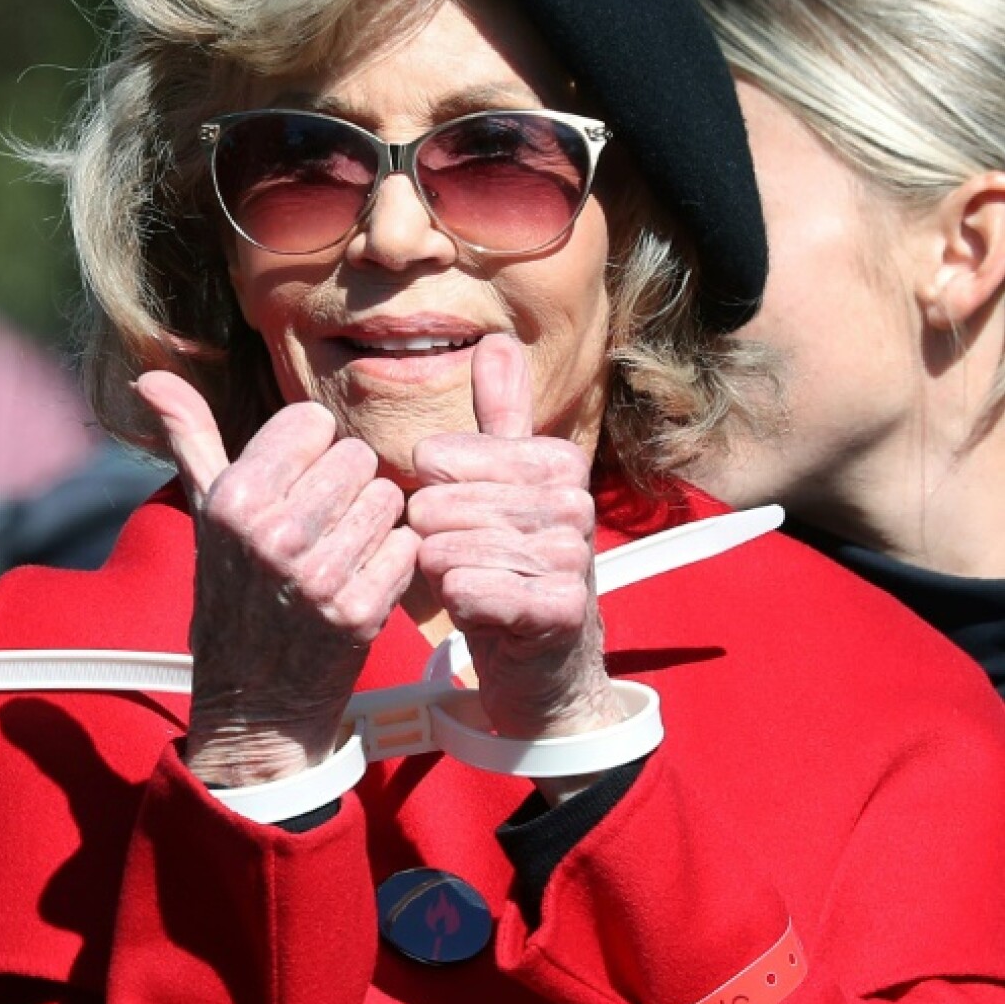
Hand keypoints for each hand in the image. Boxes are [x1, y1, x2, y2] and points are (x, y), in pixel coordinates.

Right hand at [135, 372, 418, 786]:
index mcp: (234, 498)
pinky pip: (407, 547)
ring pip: (388, 498)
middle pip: (357, 456)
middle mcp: (273, 534)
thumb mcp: (205, 510)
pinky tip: (362, 580)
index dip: (312, 450)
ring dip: (373, 521)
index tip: (296, 484)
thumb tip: (152, 375)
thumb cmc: (232, 590)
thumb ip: (189, 435)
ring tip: (341, 550)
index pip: (314, 421)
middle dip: (347, 484)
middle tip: (323, 522)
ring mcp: (317, 576)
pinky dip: (393, 562)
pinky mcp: (359, 613)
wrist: (252, 699)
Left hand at [407, 335, 622, 740]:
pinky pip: (471, 591)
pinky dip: (459, 605)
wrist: (544, 664)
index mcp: (557, 461)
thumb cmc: (509, 567)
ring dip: (442, 575)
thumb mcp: (502, 486)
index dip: (431, 493)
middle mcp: (573, 502)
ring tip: (470, 584)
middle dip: (431, 539)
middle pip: (439, 503)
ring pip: (449, 550)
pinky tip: (479, 612)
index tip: (460, 519)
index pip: (441, 457)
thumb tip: (498, 339)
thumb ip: (501, 416)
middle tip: (458, 560)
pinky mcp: (560, 610)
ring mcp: (572, 557)